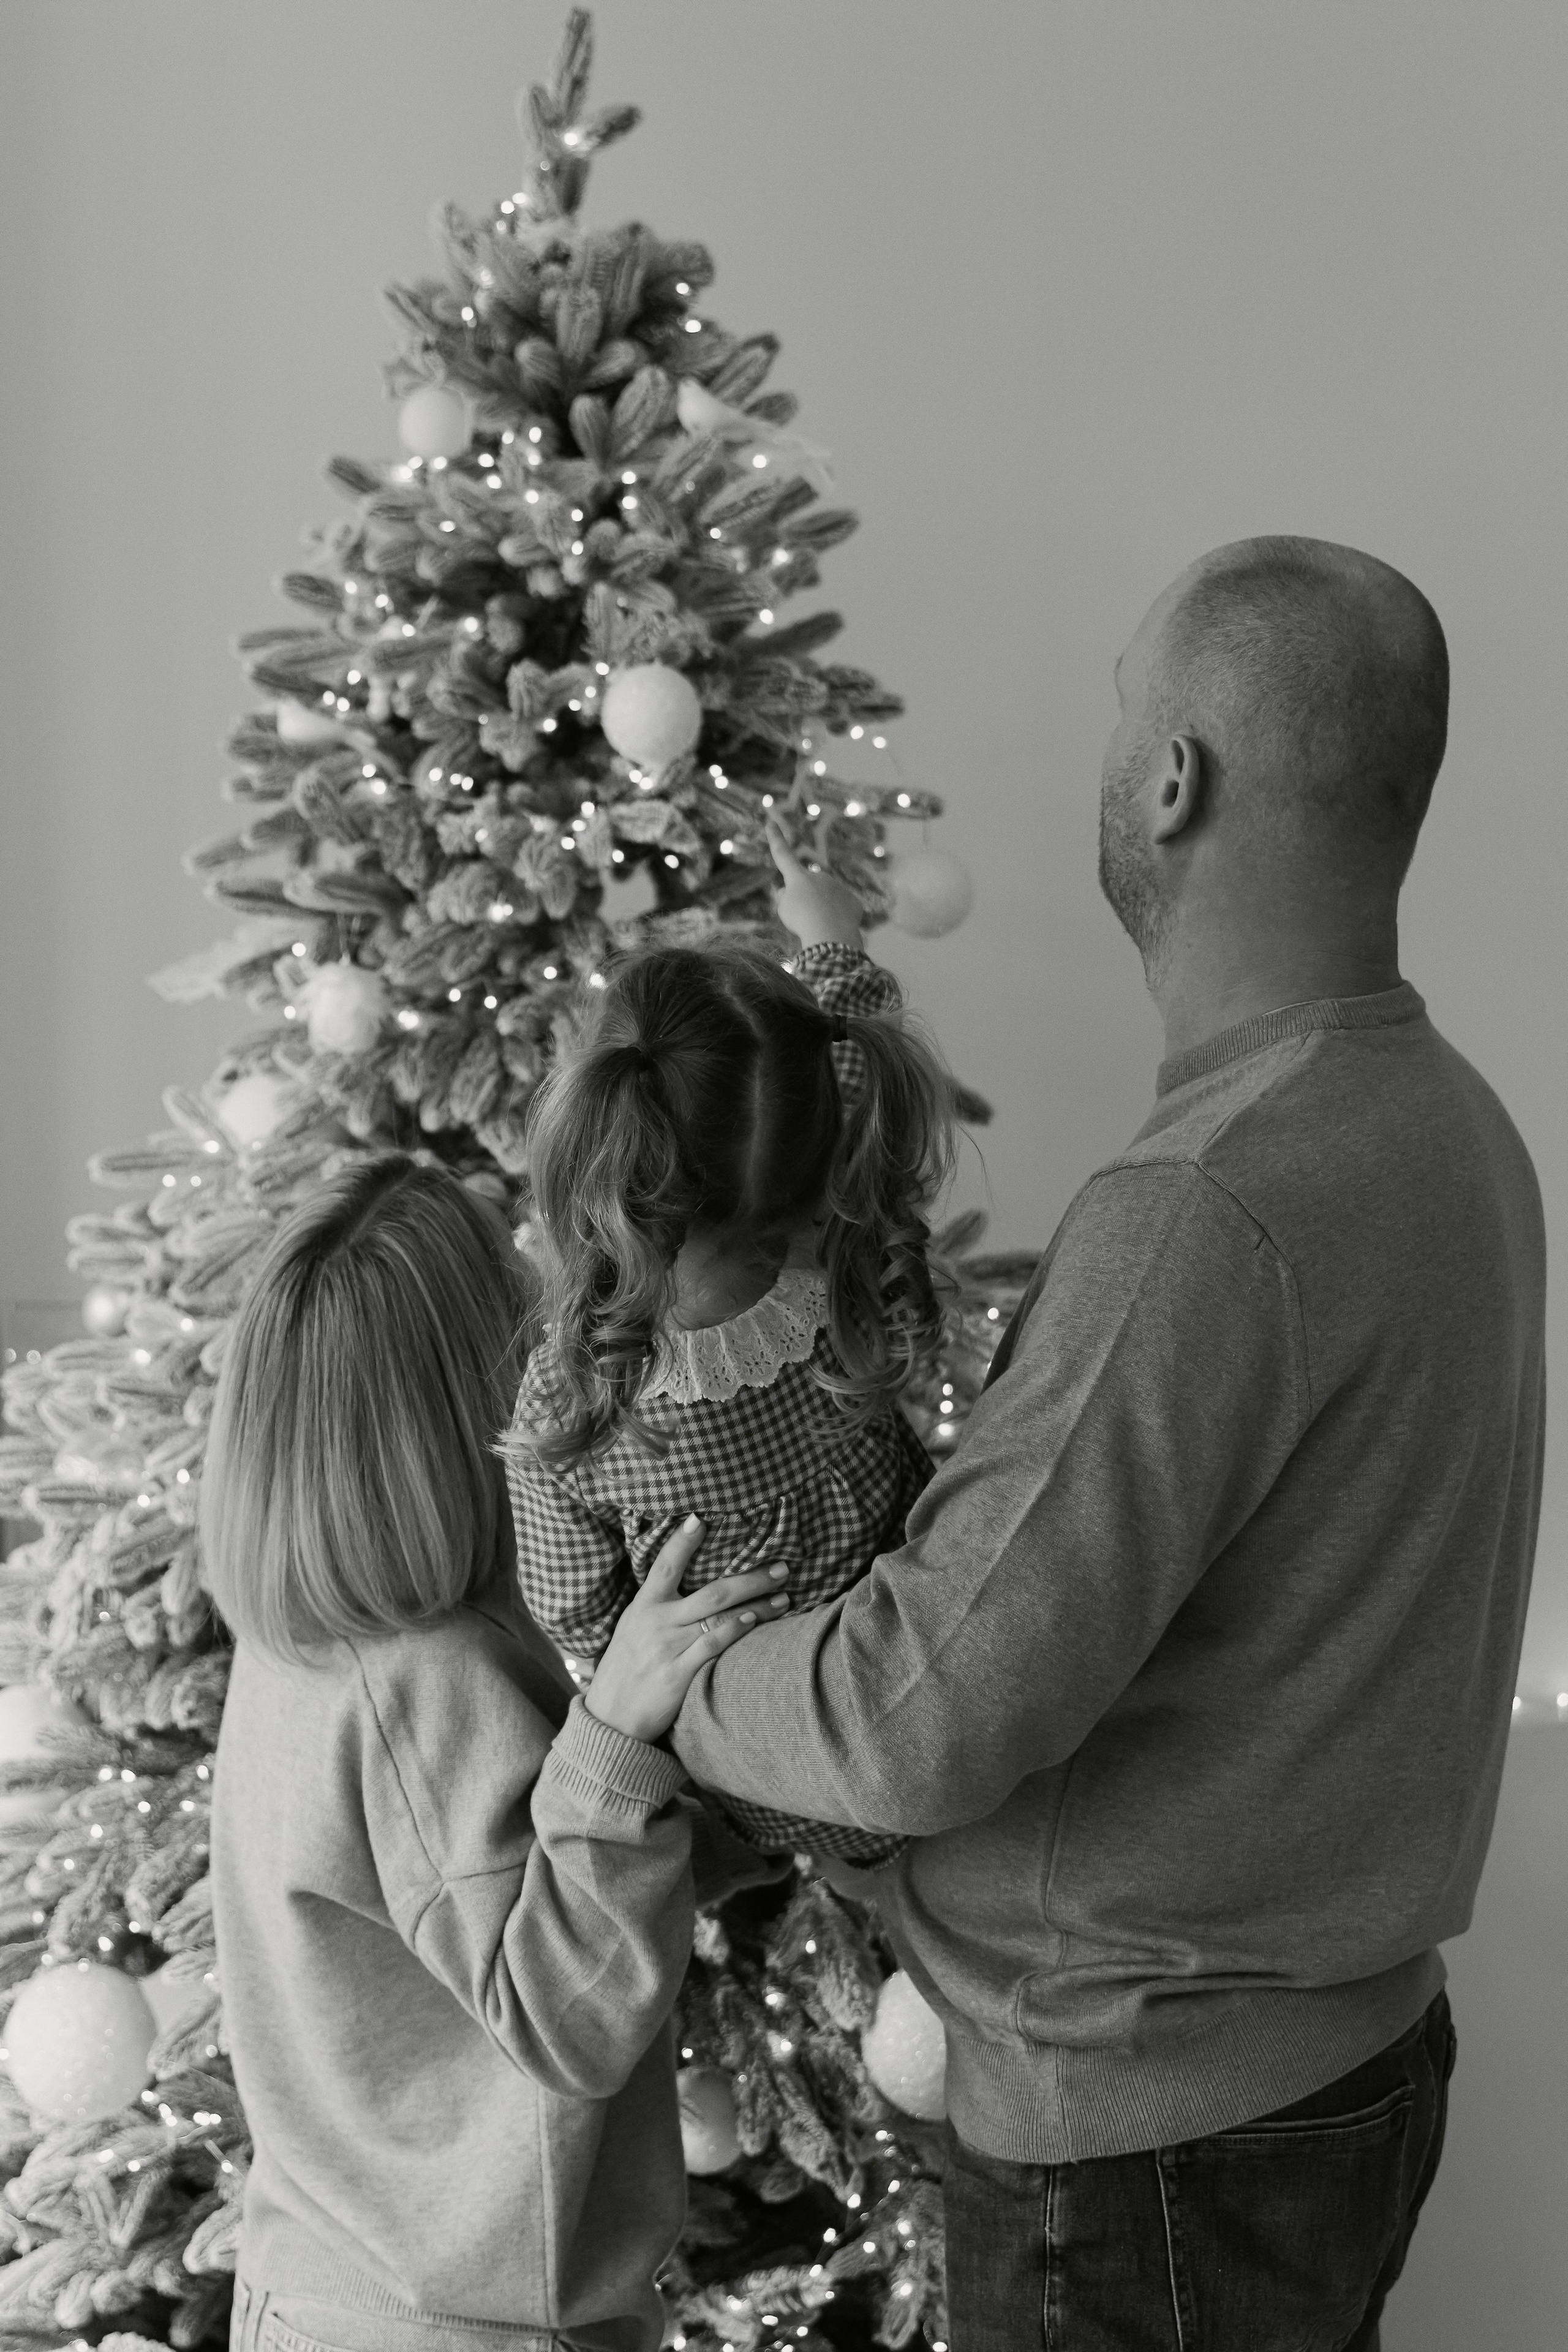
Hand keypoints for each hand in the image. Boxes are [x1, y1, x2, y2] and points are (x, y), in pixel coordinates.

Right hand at [584, 1518, 790, 1745]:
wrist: (610, 1718)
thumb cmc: (625, 1669)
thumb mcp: (632, 1628)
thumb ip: (657, 1605)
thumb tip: (685, 1579)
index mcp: (643, 1606)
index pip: (665, 1566)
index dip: (682, 1542)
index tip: (701, 1518)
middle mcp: (656, 1622)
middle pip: (712, 1591)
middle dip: (751, 1577)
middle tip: (782, 1567)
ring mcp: (667, 1647)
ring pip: (719, 1617)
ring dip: (757, 1605)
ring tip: (785, 1597)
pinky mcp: (677, 1675)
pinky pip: (711, 1646)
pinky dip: (734, 1631)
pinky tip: (754, 1622)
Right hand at [767, 818, 863, 950]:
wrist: (830, 934)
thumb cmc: (802, 921)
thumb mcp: (784, 910)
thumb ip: (786, 897)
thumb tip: (791, 892)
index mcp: (798, 877)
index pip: (782, 855)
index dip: (775, 839)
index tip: (771, 821)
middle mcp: (819, 876)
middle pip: (808, 889)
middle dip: (807, 902)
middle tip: (805, 920)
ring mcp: (837, 887)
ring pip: (827, 901)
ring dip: (823, 913)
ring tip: (821, 926)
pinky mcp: (852, 901)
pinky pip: (842, 911)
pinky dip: (838, 920)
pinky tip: (836, 928)